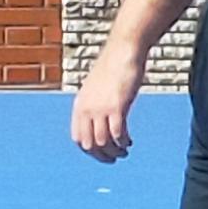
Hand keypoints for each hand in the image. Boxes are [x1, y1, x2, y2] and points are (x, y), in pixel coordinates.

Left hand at [72, 42, 146, 163]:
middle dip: (102, 156)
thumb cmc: (113, 67)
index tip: (101, 154)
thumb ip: (94, 104)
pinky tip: (129, 141)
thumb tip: (98, 119)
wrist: (123, 51)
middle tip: (115, 157)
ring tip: (124, 151)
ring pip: (103, 143)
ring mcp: (100, 108)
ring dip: (115, 151)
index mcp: (80, 105)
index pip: (78, 138)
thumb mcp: (96, 88)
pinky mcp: (117, 107)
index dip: (90, 151)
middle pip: (89, 144)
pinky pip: (118, 134)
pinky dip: (123, 142)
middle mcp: (87, 109)